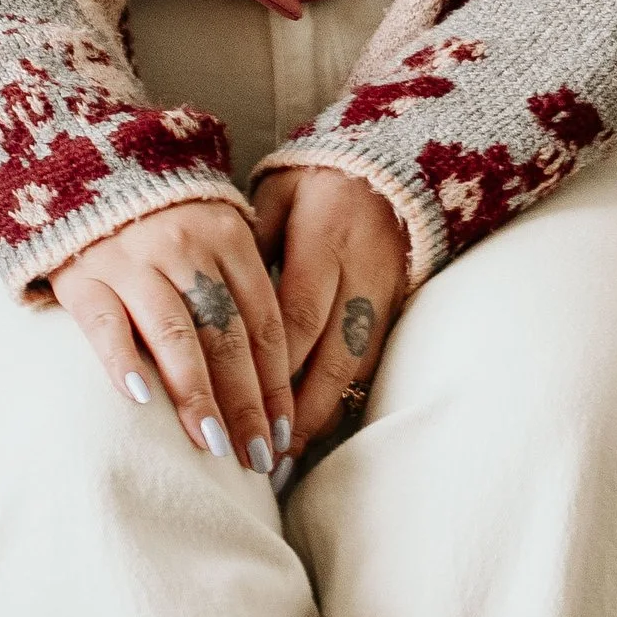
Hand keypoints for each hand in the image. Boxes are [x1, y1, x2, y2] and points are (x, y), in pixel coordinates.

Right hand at [48, 198, 295, 482]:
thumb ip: (240, 285)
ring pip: (175, 333)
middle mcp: (185, 248)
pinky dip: (123, 361)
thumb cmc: (159, 215)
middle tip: (258, 457)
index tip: (284, 434)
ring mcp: (132, 259)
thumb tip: (278, 372)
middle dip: (246, 403)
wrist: (80, 168)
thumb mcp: (212, 231)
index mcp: (228, 238)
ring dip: (197, 394)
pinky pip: (105, 322)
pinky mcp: (82, 273)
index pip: (264, 322)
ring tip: (213, 445)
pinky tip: (141, 401)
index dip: (277, 384)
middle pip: (226, 335)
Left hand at [248, 166, 410, 464]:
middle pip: (332, 353)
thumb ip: (251, 245)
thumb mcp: (276, 195)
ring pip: (356, 366)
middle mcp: (362, 272)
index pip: (298, 314)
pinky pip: (371, 362)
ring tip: (286, 454)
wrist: (392, 161)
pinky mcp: (397, 309)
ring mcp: (386, 293)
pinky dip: (342, 397)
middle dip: (298, 408)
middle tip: (265, 452)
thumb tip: (219, 300)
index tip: (242, 406)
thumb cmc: (317, 178)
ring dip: (321, 413)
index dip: (273, 366)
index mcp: (326, 238)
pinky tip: (316, 426)